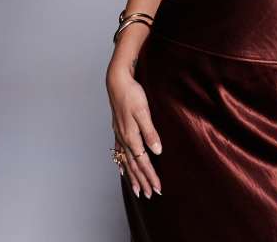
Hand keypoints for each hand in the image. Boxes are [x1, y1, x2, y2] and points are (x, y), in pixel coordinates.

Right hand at [106, 61, 162, 198]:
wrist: (117, 81)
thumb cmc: (132, 94)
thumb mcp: (143, 111)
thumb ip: (150, 132)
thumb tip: (156, 151)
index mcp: (131, 136)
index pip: (143, 161)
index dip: (151, 176)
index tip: (158, 188)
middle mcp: (124, 138)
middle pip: (134, 165)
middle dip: (143, 181)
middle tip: (151, 195)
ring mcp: (119, 134)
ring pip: (126, 161)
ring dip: (133, 176)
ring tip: (137, 190)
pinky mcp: (118, 129)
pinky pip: (119, 152)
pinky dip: (122, 164)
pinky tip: (122, 170)